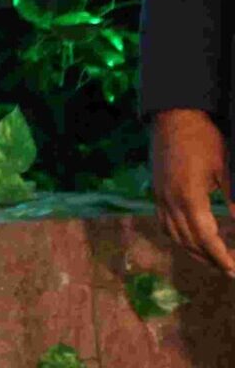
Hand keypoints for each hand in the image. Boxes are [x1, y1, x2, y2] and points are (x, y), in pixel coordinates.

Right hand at [154, 108, 234, 276]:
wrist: (173, 115)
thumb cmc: (205, 138)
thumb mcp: (226, 169)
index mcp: (188, 196)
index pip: (205, 238)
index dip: (221, 257)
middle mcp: (169, 200)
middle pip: (188, 241)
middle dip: (210, 260)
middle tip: (231, 271)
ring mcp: (160, 196)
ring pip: (174, 235)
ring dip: (194, 252)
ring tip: (214, 261)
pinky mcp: (157, 191)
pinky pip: (165, 223)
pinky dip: (179, 237)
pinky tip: (192, 240)